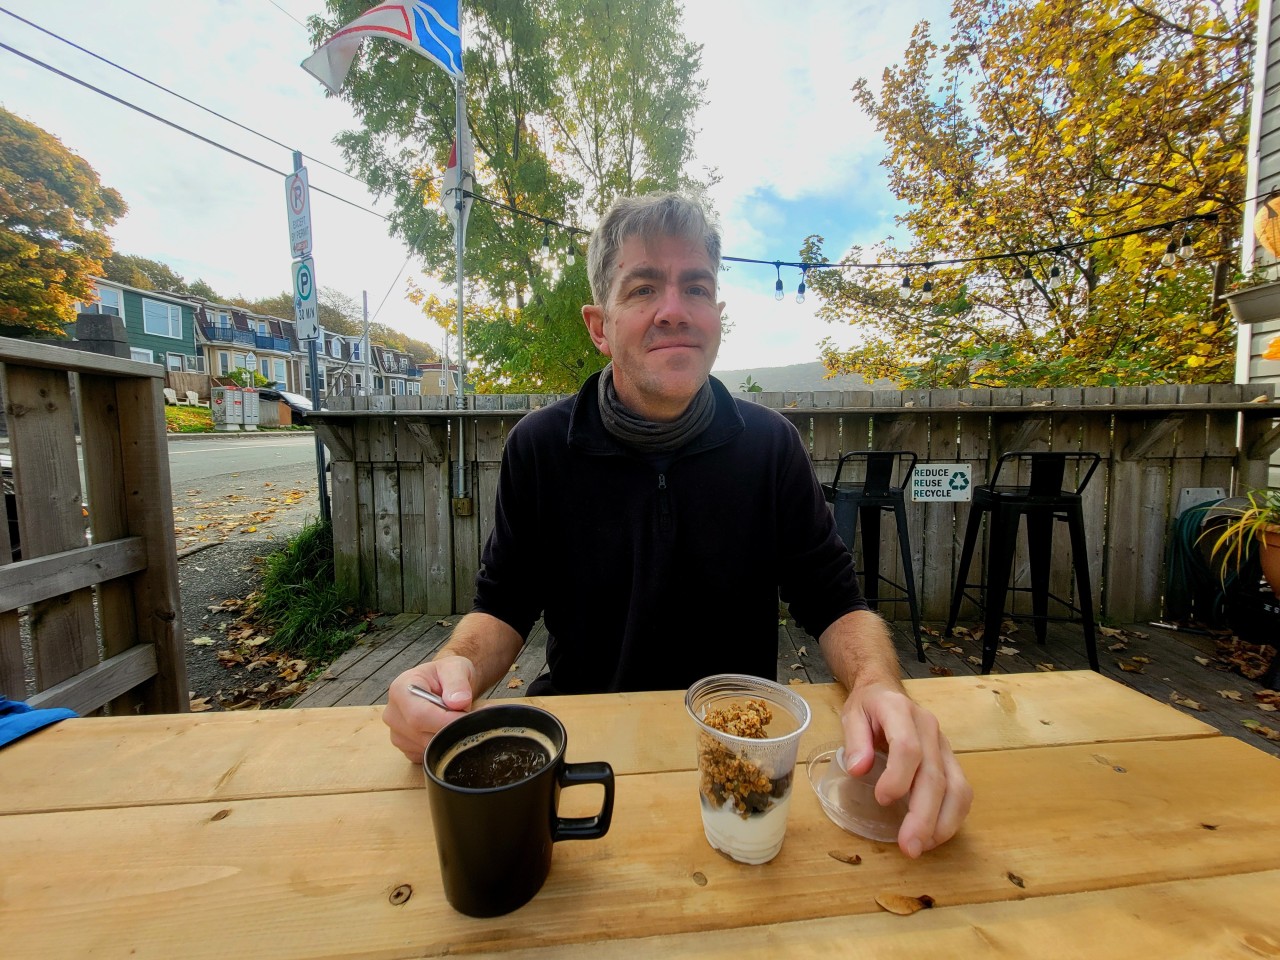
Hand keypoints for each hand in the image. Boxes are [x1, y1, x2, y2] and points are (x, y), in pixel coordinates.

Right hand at [382, 656, 476, 762]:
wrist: (443, 684)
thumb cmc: (446, 674)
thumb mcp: (456, 668)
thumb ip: (457, 682)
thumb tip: (458, 702)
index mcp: (400, 690)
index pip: (419, 715)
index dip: (446, 720)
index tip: (467, 718)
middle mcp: (393, 714)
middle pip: (423, 736)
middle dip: (450, 730)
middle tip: (469, 718)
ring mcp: (397, 734)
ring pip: (427, 749)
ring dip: (448, 739)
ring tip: (457, 720)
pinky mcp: (406, 748)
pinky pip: (427, 757)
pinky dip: (442, 748)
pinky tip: (446, 730)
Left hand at [839, 681, 972, 857]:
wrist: (887, 690)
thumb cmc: (868, 706)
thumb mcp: (851, 714)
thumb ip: (854, 740)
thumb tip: (858, 769)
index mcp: (900, 711)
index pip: (908, 747)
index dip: (898, 777)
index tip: (881, 800)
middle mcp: (929, 728)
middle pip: (935, 775)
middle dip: (923, 816)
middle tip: (908, 847)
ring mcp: (944, 745)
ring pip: (957, 788)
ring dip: (943, 823)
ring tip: (922, 847)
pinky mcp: (951, 760)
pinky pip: (962, 792)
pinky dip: (952, 817)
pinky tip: (934, 836)